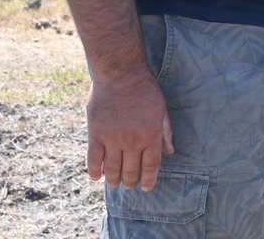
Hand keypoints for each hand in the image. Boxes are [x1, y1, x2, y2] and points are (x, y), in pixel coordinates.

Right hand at [86, 69, 172, 190]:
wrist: (120, 74)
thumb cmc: (144, 90)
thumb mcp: (161, 109)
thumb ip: (165, 132)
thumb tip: (170, 153)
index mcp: (150, 135)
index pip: (151, 166)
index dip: (149, 180)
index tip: (146, 188)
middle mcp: (132, 140)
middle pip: (131, 170)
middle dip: (131, 181)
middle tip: (130, 185)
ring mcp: (113, 138)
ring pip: (112, 168)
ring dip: (113, 180)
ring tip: (114, 183)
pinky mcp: (96, 134)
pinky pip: (94, 159)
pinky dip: (94, 170)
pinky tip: (96, 177)